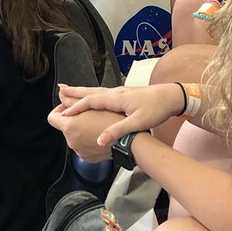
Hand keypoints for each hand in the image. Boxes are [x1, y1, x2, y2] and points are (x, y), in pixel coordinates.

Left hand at [47, 104, 120, 160]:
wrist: (127, 141)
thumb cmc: (113, 122)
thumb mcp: (92, 106)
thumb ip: (73, 100)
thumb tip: (62, 95)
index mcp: (70, 127)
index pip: (52, 117)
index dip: (59, 110)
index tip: (68, 107)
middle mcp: (71, 141)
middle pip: (65, 127)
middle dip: (74, 120)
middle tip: (88, 114)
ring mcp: (79, 151)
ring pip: (74, 137)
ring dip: (81, 131)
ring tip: (96, 124)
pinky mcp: (87, 157)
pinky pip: (82, 146)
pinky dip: (87, 141)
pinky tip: (98, 134)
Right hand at [56, 82, 185, 144]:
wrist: (171, 96)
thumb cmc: (156, 109)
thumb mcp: (137, 123)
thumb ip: (117, 131)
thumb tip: (99, 140)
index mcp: (116, 98)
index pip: (91, 101)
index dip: (76, 108)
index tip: (63, 113)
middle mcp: (115, 92)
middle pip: (91, 92)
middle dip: (75, 92)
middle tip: (60, 89)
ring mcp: (120, 92)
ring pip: (96, 91)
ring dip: (82, 91)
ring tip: (71, 90)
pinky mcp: (125, 94)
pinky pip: (103, 93)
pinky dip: (93, 93)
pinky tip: (94, 96)